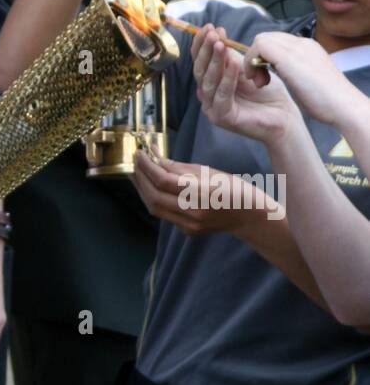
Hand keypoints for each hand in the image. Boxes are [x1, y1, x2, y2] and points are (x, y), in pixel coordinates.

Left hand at [133, 150, 272, 236]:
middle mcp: (193, 213)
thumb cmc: (232, 188)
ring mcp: (189, 225)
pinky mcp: (187, 231)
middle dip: (140, 177)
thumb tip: (155, 158)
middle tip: (135, 161)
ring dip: (143, 189)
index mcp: (200, 193)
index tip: (139, 153)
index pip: (163, 181)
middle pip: (154, 196)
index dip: (147, 166)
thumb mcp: (208, 171)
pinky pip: (164, 214)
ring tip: (138, 172)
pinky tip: (151, 186)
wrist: (249, 216)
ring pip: (155, 208)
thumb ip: (179, 167)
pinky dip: (154, 199)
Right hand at [191, 24, 297, 144]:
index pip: (199, 60)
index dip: (201, 43)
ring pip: (208, 81)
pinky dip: (227, 77)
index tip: (209, 26)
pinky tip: (233, 63)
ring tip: (221, 44)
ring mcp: (212, 108)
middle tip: (213, 33)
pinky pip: (222, 95)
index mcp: (211, 83)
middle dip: (206, 49)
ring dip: (215, 60)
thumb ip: (231, 56)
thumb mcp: (246, 69)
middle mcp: (207, 95)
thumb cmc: (267, 94)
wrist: (284, 117)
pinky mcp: (222, 117)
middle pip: (200, 69)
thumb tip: (218, 35)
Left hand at [241, 30, 355, 127]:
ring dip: (253, 60)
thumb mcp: (309, 81)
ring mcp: (296, 47)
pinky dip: (251, 62)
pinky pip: (259, 46)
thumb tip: (282, 72)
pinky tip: (257, 80)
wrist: (343, 106)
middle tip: (259, 80)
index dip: (265, 58)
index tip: (265, 77)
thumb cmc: (328, 102)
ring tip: (259, 82)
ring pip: (262, 39)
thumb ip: (295, 72)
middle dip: (257, 58)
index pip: (278, 42)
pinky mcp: (288, 56)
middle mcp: (302, 43)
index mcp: (308, 49)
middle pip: (268, 38)